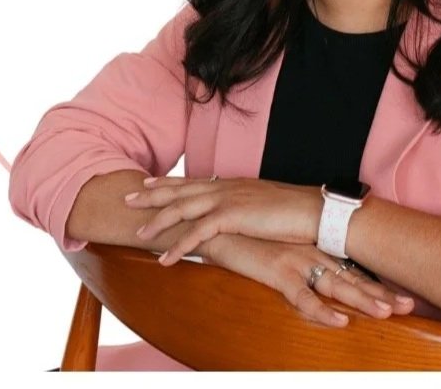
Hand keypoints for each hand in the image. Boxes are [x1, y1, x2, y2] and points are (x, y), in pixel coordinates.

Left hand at [127, 176, 321, 262]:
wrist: (313, 211)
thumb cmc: (293, 212)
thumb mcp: (262, 206)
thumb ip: (244, 209)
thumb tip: (236, 217)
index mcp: (231, 184)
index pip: (193, 181)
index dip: (169, 182)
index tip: (149, 181)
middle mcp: (225, 187)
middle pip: (180, 190)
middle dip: (151, 194)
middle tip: (127, 196)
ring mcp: (227, 200)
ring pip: (182, 209)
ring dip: (158, 221)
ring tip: (138, 233)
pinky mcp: (232, 216)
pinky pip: (197, 233)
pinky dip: (178, 247)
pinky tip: (164, 259)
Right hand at [198, 234, 414, 328]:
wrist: (220, 226)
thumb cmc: (250, 241)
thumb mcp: (281, 253)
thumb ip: (301, 267)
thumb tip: (319, 283)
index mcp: (315, 249)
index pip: (354, 270)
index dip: (379, 285)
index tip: (405, 296)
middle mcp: (312, 253)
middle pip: (353, 277)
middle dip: (381, 293)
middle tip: (409, 305)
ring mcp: (296, 260)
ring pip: (336, 285)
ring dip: (362, 300)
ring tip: (386, 314)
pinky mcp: (276, 270)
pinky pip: (303, 297)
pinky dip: (321, 310)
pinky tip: (339, 321)